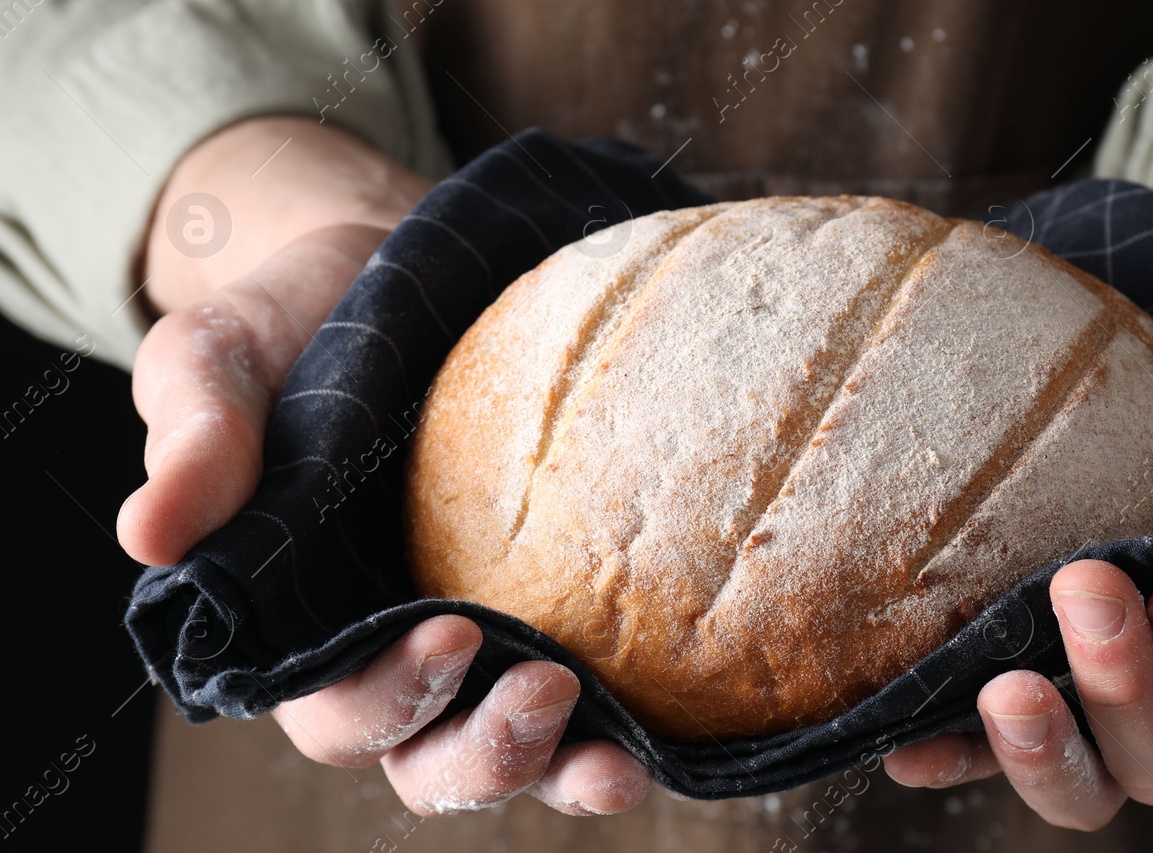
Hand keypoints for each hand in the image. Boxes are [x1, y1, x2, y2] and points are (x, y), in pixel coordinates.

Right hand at [117, 116, 653, 815]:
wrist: (397, 268)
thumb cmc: (298, 323)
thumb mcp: (221, 357)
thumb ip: (195, 436)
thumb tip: (150, 535)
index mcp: (298, 625)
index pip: (331, 706)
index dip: (384, 697)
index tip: (451, 633)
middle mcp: (393, 652)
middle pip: (429, 759)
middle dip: (484, 753)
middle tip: (546, 690)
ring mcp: (485, 638)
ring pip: (514, 752)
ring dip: (563, 769)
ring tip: (616, 761)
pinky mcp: (558, 603)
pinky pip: (596, 694)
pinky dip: (629, 725)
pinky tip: (669, 724)